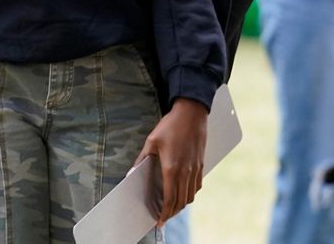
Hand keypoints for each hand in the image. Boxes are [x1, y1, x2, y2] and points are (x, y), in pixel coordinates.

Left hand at [135, 97, 208, 225]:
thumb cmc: (170, 125)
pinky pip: (198, 185)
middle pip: (181, 201)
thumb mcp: (151, 141)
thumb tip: (132, 173)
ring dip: (182, 204)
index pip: (170, 199)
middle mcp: (186, 171)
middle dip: (172, 212)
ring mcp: (196, 168)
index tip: (159, 221)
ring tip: (173, 207)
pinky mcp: (202, 163)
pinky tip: (185, 193)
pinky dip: (191, 193)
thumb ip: (142, 159)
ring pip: (191, 195)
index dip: (165, 213)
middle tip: (164, 217)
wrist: (192, 112)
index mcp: (172, 168)